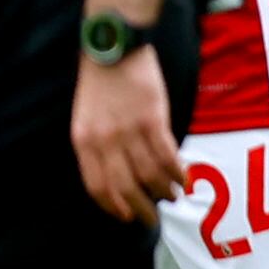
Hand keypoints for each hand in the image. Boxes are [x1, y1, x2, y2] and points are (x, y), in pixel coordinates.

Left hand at [72, 48, 183, 222]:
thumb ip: (98, 146)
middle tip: (152, 219)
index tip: (126, 216)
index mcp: (84, 142)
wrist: (113, 49)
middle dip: (141, 209)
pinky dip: (177, 172)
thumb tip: (119, 176)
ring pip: (149, 175)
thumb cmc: (100, 83)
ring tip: (173, 197)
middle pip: (125, 187)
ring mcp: (129, 131)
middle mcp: (105, 141)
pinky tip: (184, 178)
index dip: (114, 206)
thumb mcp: (86, 118)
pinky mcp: (153, 120)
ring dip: (164, 191)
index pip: (97, 186)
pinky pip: (167, 156)